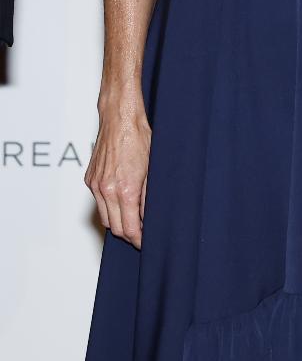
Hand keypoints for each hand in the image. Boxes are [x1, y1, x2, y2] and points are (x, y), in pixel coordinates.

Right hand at [85, 97, 150, 248]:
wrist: (120, 118)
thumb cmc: (140, 138)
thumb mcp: (152, 169)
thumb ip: (148, 196)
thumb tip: (148, 217)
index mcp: (125, 190)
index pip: (129, 228)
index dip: (138, 239)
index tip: (146, 242)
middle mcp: (106, 191)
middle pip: (114, 228)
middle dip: (128, 234)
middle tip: (142, 233)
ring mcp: (95, 185)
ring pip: (104, 217)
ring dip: (118, 222)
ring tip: (133, 220)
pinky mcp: (89, 179)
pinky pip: (98, 202)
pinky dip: (109, 207)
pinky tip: (122, 202)